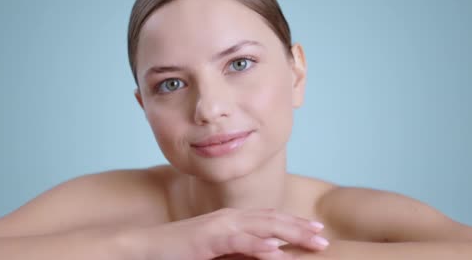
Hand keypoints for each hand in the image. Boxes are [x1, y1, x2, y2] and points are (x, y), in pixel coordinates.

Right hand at [130, 207, 328, 259]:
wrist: (147, 248)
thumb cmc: (181, 252)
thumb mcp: (217, 252)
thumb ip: (240, 252)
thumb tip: (270, 254)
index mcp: (233, 220)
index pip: (270, 219)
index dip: (295, 223)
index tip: (317, 230)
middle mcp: (230, 218)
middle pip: (272, 220)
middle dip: (300, 228)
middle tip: (324, 237)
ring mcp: (219, 226)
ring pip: (262, 227)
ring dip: (290, 233)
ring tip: (312, 241)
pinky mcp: (208, 238)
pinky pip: (238, 241)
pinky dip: (258, 246)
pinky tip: (276, 252)